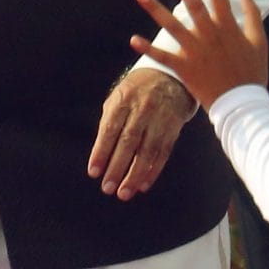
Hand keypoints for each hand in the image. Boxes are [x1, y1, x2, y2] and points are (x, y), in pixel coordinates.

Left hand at [87, 66, 196, 199]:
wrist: (171, 76)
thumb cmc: (138, 91)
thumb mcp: (120, 97)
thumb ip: (110, 121)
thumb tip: (101, 153)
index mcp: (124, 100)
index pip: (109, 130)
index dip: (101, 152)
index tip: (94, 172)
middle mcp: (142, 109)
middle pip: (128, 143)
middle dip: (117, 168)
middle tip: (107, 188)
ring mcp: (160, 119)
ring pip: (147, 151)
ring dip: (135, 175)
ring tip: (125, 192)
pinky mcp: (174, 128)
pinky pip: (163, 152)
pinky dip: (153, 170)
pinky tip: (144, 184)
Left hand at [132, 0, 268, 115]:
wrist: (243, 104)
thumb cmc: (253, 72)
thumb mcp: (259, 40)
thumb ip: (252, 14)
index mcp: (228, 26)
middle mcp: (209, 34)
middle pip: (192, 3)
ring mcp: (195, 51)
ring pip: (172, 26)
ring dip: (155, 9)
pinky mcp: (184, 68)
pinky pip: (163, 56)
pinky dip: (148, 48)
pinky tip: (133, 38)